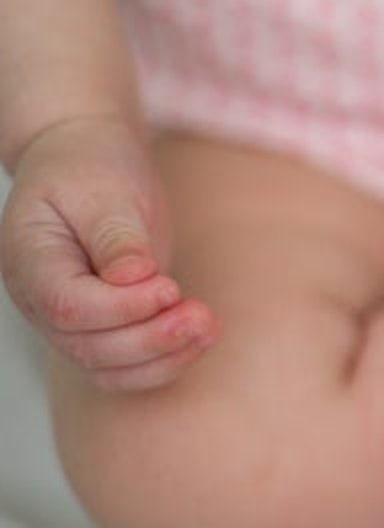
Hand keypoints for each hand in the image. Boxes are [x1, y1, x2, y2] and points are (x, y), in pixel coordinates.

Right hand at [1, 116, 216, 390]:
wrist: (86, 160)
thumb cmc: (91, 168)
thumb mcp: (104, 189)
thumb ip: (117, 236)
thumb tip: (134, 277)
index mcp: (30, 259)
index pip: (68, 305)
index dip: (122, 307)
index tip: (170, 287)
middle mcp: (40, 299)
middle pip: (88, 346)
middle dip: (151, 339)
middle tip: (202, 316)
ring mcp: (67, 319)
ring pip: (108, 368)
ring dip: (163, 357)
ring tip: (208, 327)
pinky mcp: (102, 325)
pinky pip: (126, 366)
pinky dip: (165, 361)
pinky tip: (201, 337)